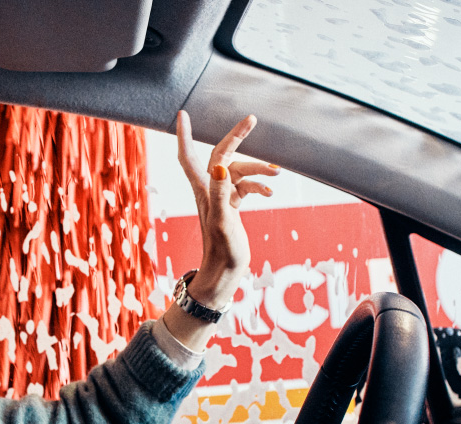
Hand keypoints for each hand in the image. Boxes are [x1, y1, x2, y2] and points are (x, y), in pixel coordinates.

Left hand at [162, 111, 277, 349]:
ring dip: (258, 169)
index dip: (185, 135)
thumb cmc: (222, 252)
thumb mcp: (223, 222)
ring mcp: (221, 198)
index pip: (189, 156)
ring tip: (277, 173)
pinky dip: (259, 185)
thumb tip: (221, 166)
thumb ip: (221, 194)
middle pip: (221, 155)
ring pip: (239, 171)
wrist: (224, 274)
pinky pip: (246, 187)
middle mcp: (210, 190)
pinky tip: (271, 192)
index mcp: (203, 190)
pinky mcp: (232, 207)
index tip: (184, 113)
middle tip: (252, 119)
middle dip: (236, 137)